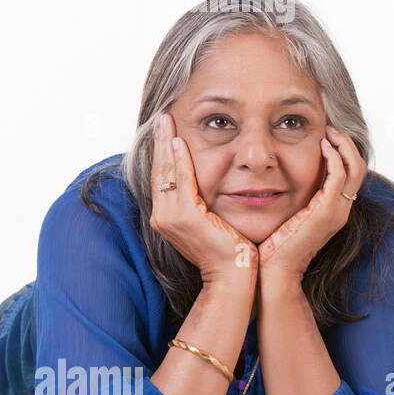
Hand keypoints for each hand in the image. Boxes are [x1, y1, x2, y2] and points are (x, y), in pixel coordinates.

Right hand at [149, 114, 256, 283]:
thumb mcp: (211, 224)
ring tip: (167, 122)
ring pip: (166, 172)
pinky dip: (179, 160)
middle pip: (159, 171)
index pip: (162, 178)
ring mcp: (170, 218)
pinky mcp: (185, 217)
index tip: (166, 130)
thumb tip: (206, 188)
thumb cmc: (229, 253)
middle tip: (163, 117)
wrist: (234, 277)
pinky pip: (181, 181)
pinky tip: (179, 142)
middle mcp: (162, 217)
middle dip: (160, 142)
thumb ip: (202, 205)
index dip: (162, 153)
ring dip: (166, 144)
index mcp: (166, 218)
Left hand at [258, 126, 366, 280]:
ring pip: (354, 169)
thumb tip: (270, 184)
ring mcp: (336, 212)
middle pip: (357, 168)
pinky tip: (322, 146)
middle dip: (346, 145)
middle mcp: (340, 211)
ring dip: (342, 146)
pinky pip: (338, 177)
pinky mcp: (326, 212)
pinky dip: (334, 158)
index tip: (325, 137)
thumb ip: (287, 201)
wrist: (274, 272)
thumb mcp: (284, 218)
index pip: (348, 176)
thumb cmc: (271, 249)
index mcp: (332, 212)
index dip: (341, 154)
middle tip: (330, 128)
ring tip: (328, 132)